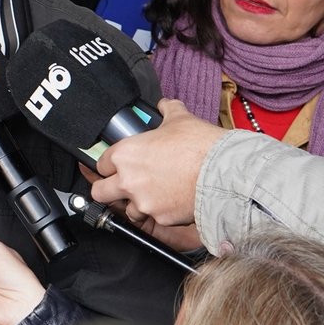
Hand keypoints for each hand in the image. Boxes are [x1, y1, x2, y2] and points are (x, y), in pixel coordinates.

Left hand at [92, 100, 224, 228]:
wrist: (223, 172)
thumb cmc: (200, 144)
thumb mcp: (180, 118)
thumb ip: (167, 110)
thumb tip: (165, 105)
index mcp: (126, 154)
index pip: (101, 163)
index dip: (109, 164)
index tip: (117, 165)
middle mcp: (128, 180)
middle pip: (100, 192)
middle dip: (109, 189)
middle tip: (123, 185)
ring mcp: (143, 202)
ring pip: (128, 210)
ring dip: (137, 204)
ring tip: (154, 195)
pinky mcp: (161, 219)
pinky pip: (155, 219)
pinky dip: (162, 213)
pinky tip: (174, 202)